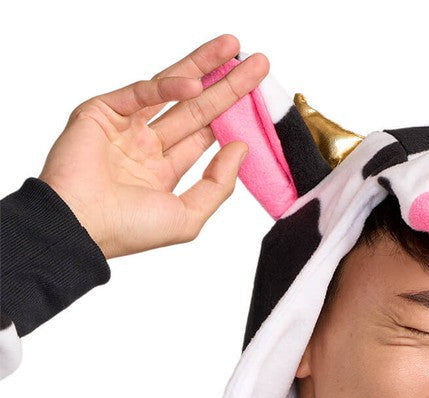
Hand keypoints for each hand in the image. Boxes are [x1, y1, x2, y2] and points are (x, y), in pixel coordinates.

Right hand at [37, 34, 268, 259]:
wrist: (80, 225)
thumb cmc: (128, 230)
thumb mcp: (188, 216)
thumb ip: (218, 184)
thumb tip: (242, 148)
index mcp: (162, 173)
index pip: (202, 135)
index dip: (230, 115)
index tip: (257, 97)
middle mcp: (144, 147)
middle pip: (195, 107)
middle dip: (226, 84)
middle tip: (258, 63)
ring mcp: (124, 127)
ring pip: (170, 89)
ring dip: (202, 66)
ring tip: (234, 47)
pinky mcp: (101, 112)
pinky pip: (140, 93)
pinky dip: (167, 87)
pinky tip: (196, 83)